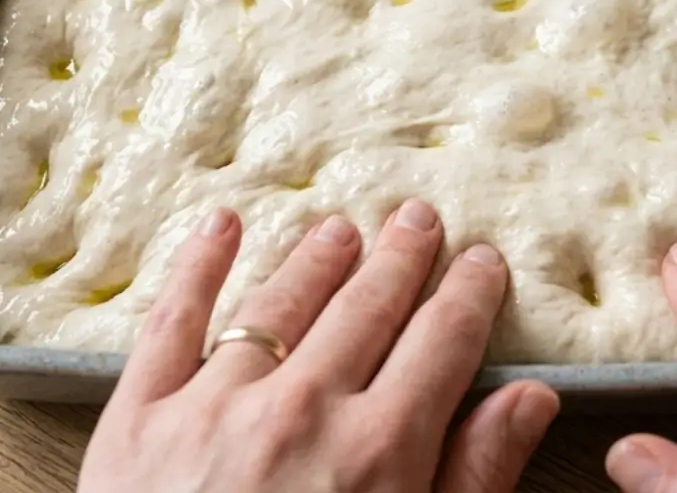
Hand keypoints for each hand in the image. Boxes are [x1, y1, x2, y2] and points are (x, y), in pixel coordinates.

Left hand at [79, 200, 558, 492]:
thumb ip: (474, 478)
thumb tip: (530, 397)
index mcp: (378, 451)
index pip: (442, 340)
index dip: (468, 292)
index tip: (482, 259)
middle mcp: (302, 410)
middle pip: (368, 305)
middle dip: (401, 255)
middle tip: (418, 217)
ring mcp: (215, 408)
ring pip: (282, 300)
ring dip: (319, 256)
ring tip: (341, 229)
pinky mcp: (138, 422)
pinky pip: (171, 324)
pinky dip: (198, 267)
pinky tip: (221, 222)